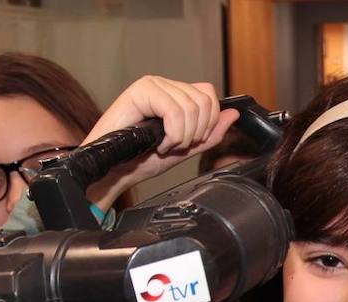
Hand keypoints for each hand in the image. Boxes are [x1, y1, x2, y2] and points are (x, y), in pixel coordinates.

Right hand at [84, 75, 238, 210]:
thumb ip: (210, 134)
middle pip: (204, 101)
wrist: (114, 171)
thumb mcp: (184, 149)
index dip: (208, 124)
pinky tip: (158, 143)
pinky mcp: (140, 91)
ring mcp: (152, 85)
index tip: (191, 143)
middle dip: (195, 134)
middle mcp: (164, 85)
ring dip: (181, 137)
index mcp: (175, 94)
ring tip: (164, 146)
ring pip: (191, 107)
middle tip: (175, 146)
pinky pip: (174, 111)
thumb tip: (233, 114)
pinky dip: (172, 135)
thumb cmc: (140, 160)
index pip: (209, 95)